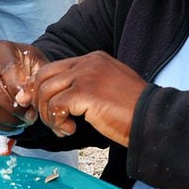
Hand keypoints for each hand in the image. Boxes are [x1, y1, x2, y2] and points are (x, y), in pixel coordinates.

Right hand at [0, 40, 49, 132]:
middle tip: (30, 117)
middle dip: (13, 108)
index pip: (6, 70)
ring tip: (24, 122)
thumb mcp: (39, 64)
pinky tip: (15, 126)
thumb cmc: (30, 65)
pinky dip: (0, 125)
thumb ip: (35, 78)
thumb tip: (24, 99)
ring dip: (8, 119)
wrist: (18, 68)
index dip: (19, 90)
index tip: (31, 104)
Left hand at [24, 51, 146, 145]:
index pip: (53, 68)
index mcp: (93, 59)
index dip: (39, 87)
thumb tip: (55, 97)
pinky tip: (70, 129)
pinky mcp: (86, 92)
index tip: (36, 104)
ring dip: (48, 114)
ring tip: (62, 128)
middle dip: (38, 100)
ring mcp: (86, 75)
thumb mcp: (106, 88)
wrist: (153, 120)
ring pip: (47, 92)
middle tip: (47, 120)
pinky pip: (56, 106)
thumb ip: (83, 85)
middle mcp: (88, 62)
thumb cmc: (132, 110)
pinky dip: (57, 121)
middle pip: (44, 76)